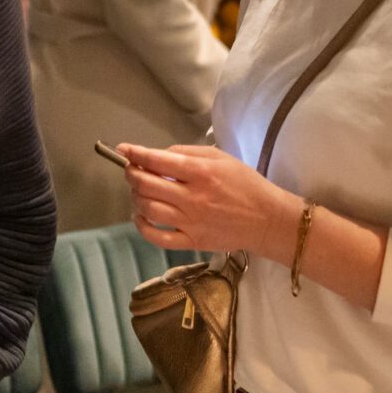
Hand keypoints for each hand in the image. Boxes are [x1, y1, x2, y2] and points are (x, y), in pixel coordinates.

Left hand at [120, 143, 299, 258]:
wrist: (267, 219)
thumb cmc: (245, 185)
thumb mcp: (221, 158)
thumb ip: (188, 153)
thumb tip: (160, 155)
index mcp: (201, 173)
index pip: (158, 161)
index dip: (135, 154)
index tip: (123, 150)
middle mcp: (193, 197)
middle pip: (147, 184)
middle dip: (132, 174)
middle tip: (131, 170)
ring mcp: (191, 222)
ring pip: (148, 209)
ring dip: (136, 197)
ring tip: (139, 191)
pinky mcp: (192, 242)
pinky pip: (157, 237)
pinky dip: (142, 226)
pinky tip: (141, 216)